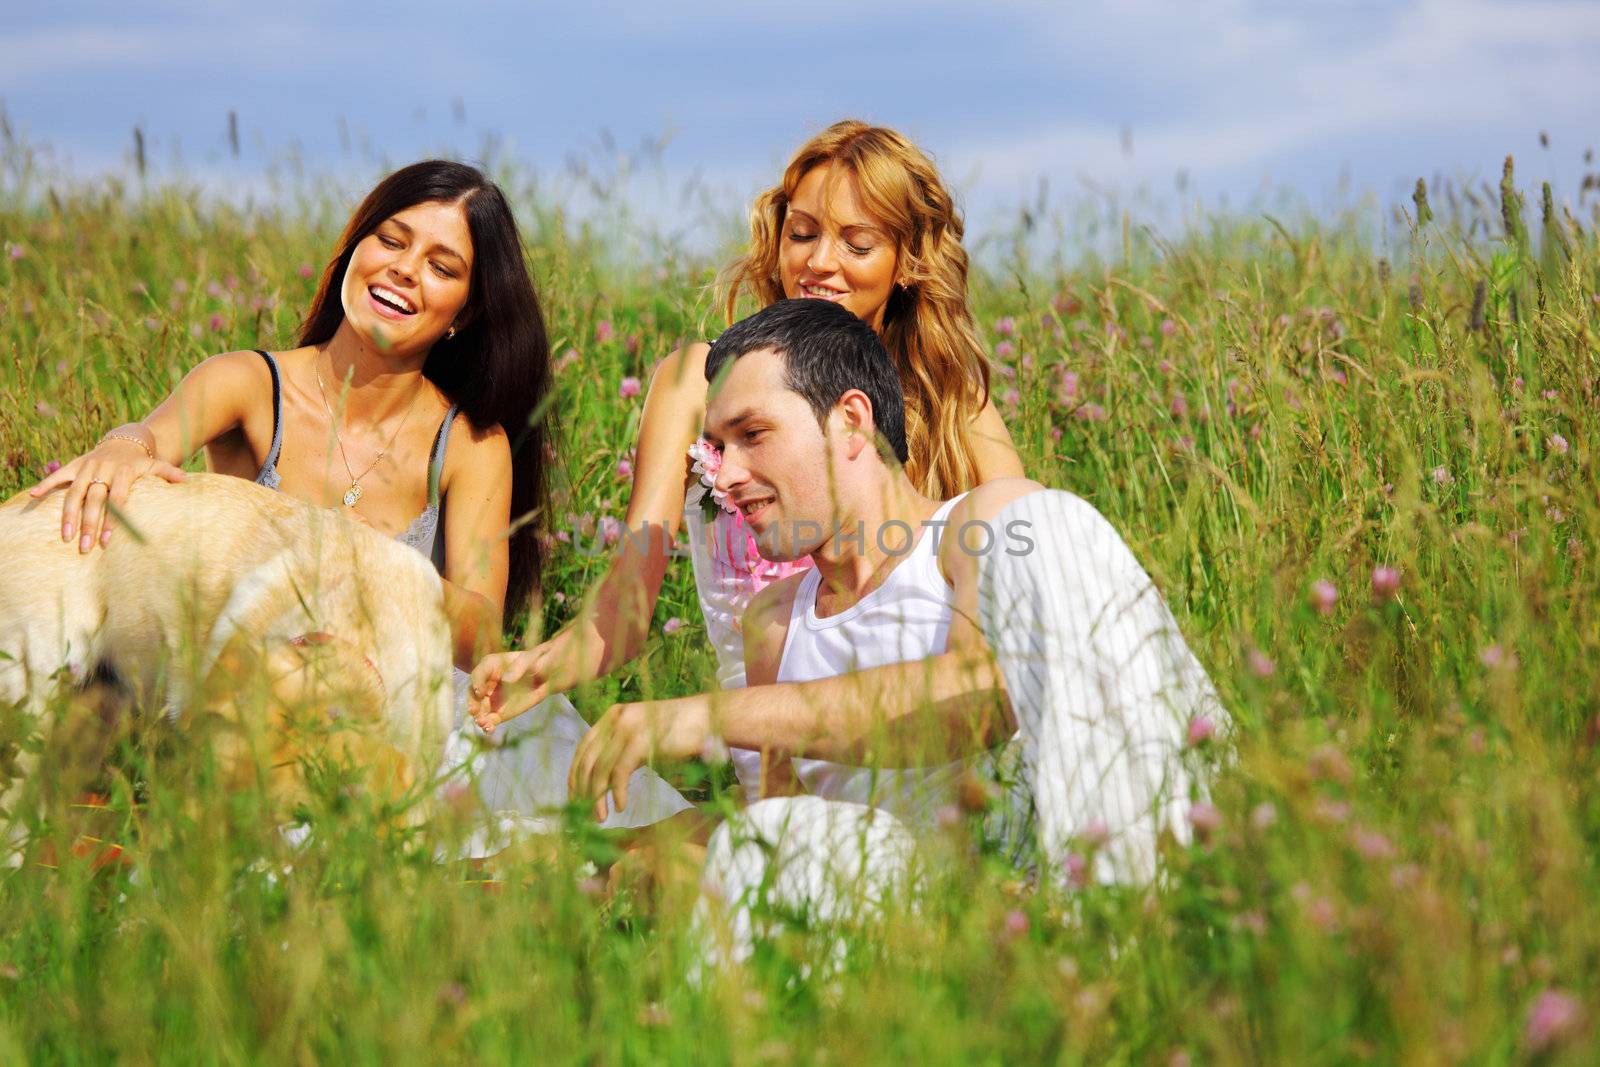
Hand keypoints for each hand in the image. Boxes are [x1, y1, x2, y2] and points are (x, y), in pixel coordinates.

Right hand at [30, 431, 184, 551]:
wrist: (126, 439)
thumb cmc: (143, 462)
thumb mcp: (157, 465)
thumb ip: (170, 473)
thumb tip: (187, 482)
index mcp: (124, 472)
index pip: (117, 500)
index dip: (112, 520)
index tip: (107, 541)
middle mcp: (103, 469)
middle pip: (94, 500)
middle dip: (89, 524)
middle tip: (85, 548)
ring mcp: (87, 466)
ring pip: (74, 493)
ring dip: (68, 515)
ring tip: (66, 538)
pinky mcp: (75, 464)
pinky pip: (58, 475)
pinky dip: (45, 484)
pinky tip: (32, 496)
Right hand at [468, 648, 549, 732]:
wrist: (547, 677)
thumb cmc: (538, 661)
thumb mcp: (532, 659)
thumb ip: (519, 667)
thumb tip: (506, 680)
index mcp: (491, 665)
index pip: (478, 674)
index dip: (477, 683)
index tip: (480, 693)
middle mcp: (487, 682)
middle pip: (473, 693)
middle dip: (473, 702)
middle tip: (474, 711)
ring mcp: (492, 698)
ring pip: (479, 709)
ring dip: (478, 716)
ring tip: (483, 723)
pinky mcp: (499, 712)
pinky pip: (490, 720)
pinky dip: (488, 726)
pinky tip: (490, 730)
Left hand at [568, 695, 712, 820]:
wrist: (707, 718)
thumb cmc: (678, 732)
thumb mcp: (642, 736)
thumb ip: (621, 749)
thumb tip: (600, 782)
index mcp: (612, 716)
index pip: (583, 747)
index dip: (575, 774)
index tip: (574, 797)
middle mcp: (615, 719)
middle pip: (586, 760)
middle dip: (581, 790)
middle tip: (582, 813)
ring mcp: (627, 728)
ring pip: (599, 770)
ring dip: (596, 798)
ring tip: (601, 818)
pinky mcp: (640, 741)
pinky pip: (619, 773)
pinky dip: (617, 793)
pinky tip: (620, 807)